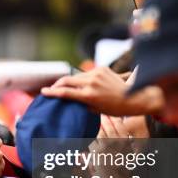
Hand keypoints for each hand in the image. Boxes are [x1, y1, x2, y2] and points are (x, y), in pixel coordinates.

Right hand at [41, 67, 163, 115]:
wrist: (134, 98)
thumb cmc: (115, 108)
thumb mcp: (95, 109)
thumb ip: (81, 103)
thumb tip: (69, 99)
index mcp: (89, 96)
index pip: (65, 92)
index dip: (52, 92)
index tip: (44, 92)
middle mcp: (92, 83)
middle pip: (67, 80)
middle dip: (57, 84)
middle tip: (51, 89)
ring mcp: (97, 74)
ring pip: (76, 76)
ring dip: (69, 81)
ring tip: (64, 86)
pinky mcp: (102, 68)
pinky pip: (87, 73)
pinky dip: (82, 78)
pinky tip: (82, 83)